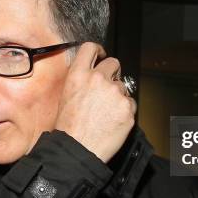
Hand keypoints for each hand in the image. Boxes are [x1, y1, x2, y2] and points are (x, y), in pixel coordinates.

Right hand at [55, 42, 136, 162]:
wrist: (77, 149)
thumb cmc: (68, 128)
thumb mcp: (66, 96)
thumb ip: (80, 80)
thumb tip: (92, 75)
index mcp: (78, 75)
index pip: (90, 48)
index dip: (99, 50)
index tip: (102, 55)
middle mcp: (98, 79)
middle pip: (113, 63)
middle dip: (112, 73)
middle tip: (108, 87)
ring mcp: (115, 92)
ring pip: (123, 86)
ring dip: (118, 95)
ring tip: (106, 112)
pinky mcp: (127, 107)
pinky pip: (131, 103)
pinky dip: (125, 110)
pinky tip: (113, 120)